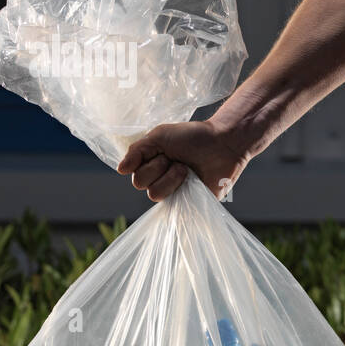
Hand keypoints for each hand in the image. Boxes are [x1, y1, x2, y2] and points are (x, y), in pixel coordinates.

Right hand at [116, 119, 248, 201]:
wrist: (224, 143)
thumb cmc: (193, 137)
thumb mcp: (159, 136)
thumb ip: (137, 151)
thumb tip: (120, 170)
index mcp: (152, 166)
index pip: (134, 174)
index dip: (148, 162)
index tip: (164, 151)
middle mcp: (161, 181)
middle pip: (141, 185)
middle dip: (159, 168)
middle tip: (178, 160)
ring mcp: (176, 193)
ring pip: (155, 195)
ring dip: (171, 178)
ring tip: (187, 170)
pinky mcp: (191, 204)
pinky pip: (175, 209)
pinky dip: (179, 195)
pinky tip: (191, 183)